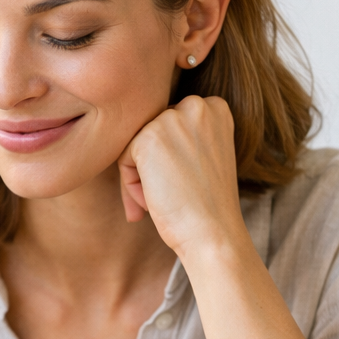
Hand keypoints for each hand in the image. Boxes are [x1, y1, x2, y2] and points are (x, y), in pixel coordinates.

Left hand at [117, 95, 246, 258]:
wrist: (214, 234)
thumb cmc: (208, 205)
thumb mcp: (204, 157)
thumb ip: (183, 137)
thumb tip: (142, 137)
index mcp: (215, 108)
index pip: (172, 125)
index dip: (169, 159)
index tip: (179, 185)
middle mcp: (197, 105)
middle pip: (152, 131)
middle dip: (152, 166)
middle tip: (167, 198)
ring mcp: (173, 118)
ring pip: (136, 145)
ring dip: (140, 178)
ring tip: (158, 202)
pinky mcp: (149, 137)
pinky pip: (124, 159)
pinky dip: (130, 186)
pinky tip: (151, 204)